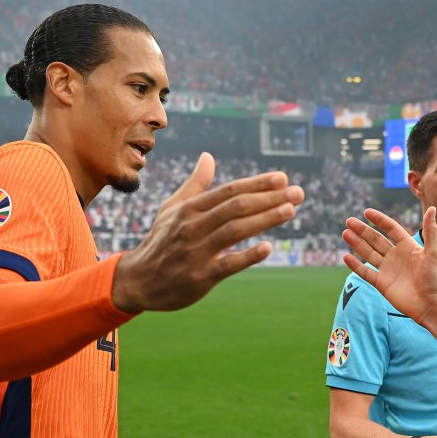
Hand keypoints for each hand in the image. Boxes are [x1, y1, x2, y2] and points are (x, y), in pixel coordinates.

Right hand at [113, 152, 303, 312]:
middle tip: (298, 194)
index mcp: (190, 209)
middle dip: (270, 198)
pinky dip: (248, 255)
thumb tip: (208, 156)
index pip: (229, 191)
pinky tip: (268, 248)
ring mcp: (196, 252)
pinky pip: (227, 264)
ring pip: (235, 231)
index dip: (257, 184)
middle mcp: (193, 227)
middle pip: (236, 207)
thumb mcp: (172, 209)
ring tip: (290, 211)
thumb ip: (195, 184)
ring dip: (265, 219)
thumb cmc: (161, 241)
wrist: (138, 280)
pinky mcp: (200, 277)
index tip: (283, 178)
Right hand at [342, 206, 436, 324]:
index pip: (391, 229)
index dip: (379, 220)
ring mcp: (388, 270)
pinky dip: (355, 265)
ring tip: (345, 233)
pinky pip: (365, 272)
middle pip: (376, 239)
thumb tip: (432, 208)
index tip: (367, 212)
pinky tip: (346, 257)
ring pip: (368, 253)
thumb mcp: (434, 252)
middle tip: (349, 221)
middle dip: (363, 230)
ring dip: (357, 243)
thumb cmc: (436, 278)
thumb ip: (430, 231)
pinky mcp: (382, 284)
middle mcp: (396, 256)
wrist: (432, 304)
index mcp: (408, 246)